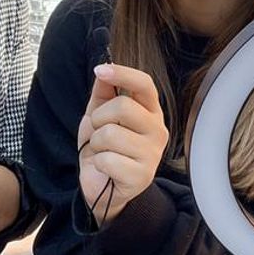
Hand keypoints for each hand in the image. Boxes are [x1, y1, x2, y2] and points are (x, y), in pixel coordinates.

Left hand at [77, 63, 167, 224]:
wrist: (101, 184)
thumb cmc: (104, 147)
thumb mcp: (99, 115)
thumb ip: (103, 92)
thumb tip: (104, 70)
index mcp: (150, 111)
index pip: (144, 84)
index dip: (122, 74)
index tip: (101, 70)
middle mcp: (157, 130)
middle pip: (123, 106)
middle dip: (99, 118)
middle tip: (99, 132)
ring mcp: (153, 154)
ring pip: (110, 134)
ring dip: (96, 143)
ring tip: (103, 152)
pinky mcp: (142, 176)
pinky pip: (108, 159)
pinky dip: (98, 162)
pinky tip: (107, 168)